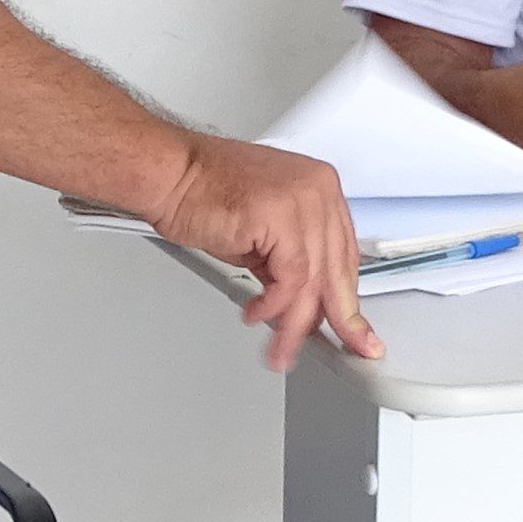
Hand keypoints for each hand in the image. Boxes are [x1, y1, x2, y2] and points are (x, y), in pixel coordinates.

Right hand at [152, 135, 379, 369]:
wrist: (169, 173)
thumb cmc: (203, 193)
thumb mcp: (261, 235)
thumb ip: (288, 264)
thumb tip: (303, 302)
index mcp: (320, 188)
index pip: (346, 254)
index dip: (347, 296)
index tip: (352, 325)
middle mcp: (318, 190)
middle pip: (339, 268)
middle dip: (342, 319)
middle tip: (349, 348)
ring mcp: (303, 200)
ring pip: (314, 280)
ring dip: (295, 324)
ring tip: (281, 348)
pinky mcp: (280, 217)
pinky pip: (290, 279)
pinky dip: (273, 305)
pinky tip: (256, 313)